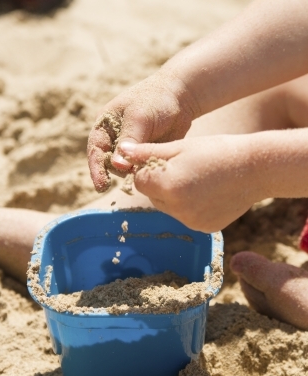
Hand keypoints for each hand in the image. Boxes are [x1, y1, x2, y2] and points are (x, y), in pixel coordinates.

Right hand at [87, 69, 195, 191]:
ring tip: (149, 164)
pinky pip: (141, 170)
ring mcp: (131, 149)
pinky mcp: (145, 156)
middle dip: (119, 171)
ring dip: (135, 172)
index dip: (96, 169)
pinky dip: (146, 171)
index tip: (101, 186)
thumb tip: (117, 165)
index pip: (95, 151)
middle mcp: (115, 139)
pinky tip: (155, 168)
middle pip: (110, 164)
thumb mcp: (140, 118)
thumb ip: (129, 140)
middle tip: (135, 171)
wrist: (181, 97)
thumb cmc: (156, 100)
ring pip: (126, 170)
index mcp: (105, 126)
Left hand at [119, 135, 259, 231]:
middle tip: (184, 169)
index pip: (139, 181)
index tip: (167, 160)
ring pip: (168, 208)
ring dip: (174, 196)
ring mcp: (190, 222)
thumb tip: (120, 152)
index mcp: (166, 186)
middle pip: (152, 197)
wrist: (255, 169)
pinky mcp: (203, 228)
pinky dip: (191, 207)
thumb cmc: (215, 151)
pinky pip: (186, 217)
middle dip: (160, 184)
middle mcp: (176, 209)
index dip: (149, 169)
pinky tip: (208, 193)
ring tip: (198, 180)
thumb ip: (146, 152)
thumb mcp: (180, 147)